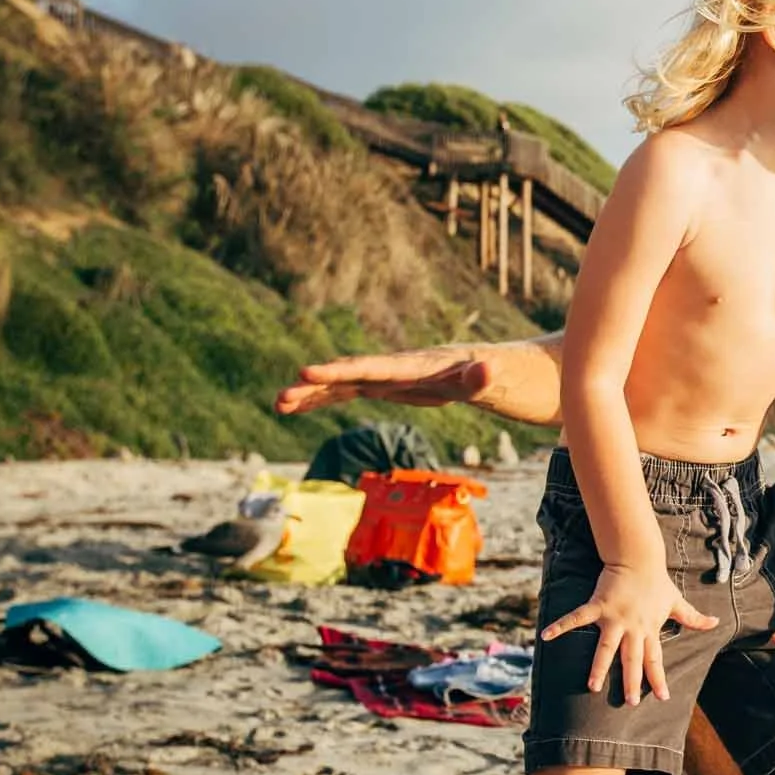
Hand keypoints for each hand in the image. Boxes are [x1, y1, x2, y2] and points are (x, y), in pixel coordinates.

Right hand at [274, 346, 495, 414]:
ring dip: (311, 394)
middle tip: (282, 397)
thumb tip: (487, 369)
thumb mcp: (494, 378)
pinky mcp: (388, 386)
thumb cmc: (496, 374)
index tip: (306, 372)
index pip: (374, 368)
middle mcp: (397, 367)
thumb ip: (485, 377)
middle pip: (351, 375)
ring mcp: (389, 376)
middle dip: (316, 385)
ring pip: (343, 384)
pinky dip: (323, 399)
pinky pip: (349, 392)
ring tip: (278, 404)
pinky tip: (296, 407)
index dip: (341, 371)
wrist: (495, 367)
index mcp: (417, 366)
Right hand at [540, 565, 718, 704]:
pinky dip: (561, 626)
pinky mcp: (598, 606)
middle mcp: (633, 627)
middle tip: (631, 702)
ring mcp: (614, 617)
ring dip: (598, 667)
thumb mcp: (676, 602)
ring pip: (606, 647)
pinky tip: (546, 636)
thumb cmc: (656, 582)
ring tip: (591, 686)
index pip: (655, 659)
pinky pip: (577, 618)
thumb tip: (716, 622)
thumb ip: (693, 617)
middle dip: (631, 681)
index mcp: (649, 629)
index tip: (663, 697)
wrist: (639, 558)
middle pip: (631, 659)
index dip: (658, 678)